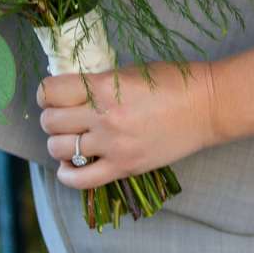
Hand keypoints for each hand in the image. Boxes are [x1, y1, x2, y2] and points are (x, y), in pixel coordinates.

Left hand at [37, 61, 220, 190]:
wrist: (206, 106)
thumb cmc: (172, 81)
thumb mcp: (128, 72)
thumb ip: (97, 83)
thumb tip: (68, 91)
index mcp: (104, 87)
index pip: (51, 91)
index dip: (46, 92)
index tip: (53, 93)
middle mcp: (103, 117)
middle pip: (50, 121)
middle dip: (51, 116)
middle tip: (62, 114)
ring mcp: (113, 145)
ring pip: (59, 148)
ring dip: (58, 141)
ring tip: (70, 136)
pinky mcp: (124, 167)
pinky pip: (80, 179)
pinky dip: (67, 173)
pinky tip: (69, 164)